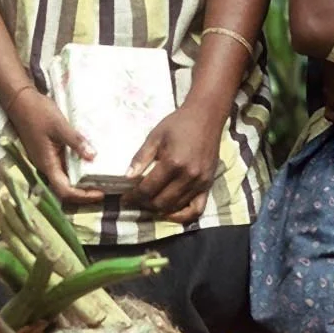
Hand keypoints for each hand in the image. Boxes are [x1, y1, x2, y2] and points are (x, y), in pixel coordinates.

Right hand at [3, 87, 103, 205]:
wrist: (20, 100)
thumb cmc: (38, 112)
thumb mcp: (60, 125)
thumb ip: (76, 141)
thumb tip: (93, 157)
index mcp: (47, 163)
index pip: (64, 190)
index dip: (82, 196)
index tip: (99, 193)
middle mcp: (46, 165)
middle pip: (65, 188)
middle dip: (84, 192)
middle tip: (105, 188)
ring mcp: (46, 159)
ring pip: (65, 177)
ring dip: (81, 181)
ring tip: (100, 177)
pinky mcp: (48, 152)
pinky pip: (63, 166)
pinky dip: (77, 168)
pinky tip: (89, 161)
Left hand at [125, 103, 224, 222]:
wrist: (206, 117)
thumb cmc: (178, 124)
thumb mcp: (155, 136)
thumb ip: (141, 157)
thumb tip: (127, 177)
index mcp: (173, 162)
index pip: (148, 189)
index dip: (133, 197)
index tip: (124, 198)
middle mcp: (188, 176)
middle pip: (161, 202)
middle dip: (144, 205)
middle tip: (135, 201)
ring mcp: (200, 183)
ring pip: (175, 207)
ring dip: (159, 210)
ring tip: (148, 204)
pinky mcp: (208, 185)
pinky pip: (197, 210)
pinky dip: (182, 215)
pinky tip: (170, 212)